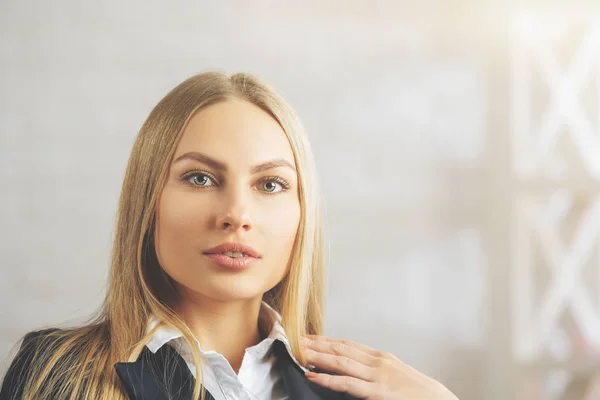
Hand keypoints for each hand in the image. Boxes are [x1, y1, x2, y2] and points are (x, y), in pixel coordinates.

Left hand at [301, 335, 457, 399]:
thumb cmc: (420, 393)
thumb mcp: (397, 375)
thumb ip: (377, 371)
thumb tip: (357, 370)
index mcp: (381, 357)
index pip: (348, 344)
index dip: (327, 340)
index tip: (310, 337)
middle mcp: (377, 362)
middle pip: (341, 348)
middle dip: (317, 343)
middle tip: (296, 338)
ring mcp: (377, 376)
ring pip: (340, 361)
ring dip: (317, 356)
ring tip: (299, 352)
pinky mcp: (377, 393)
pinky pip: (347, 384)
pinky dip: (328, 378)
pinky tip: (313, 375)